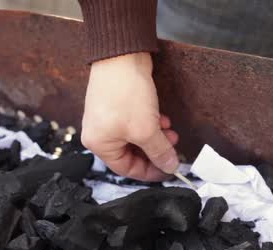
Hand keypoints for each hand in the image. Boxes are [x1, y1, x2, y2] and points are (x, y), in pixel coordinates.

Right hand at [81, 52, 178, 180]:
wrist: (122, 56)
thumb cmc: (126, 94)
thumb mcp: (146, 130)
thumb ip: (160, 151)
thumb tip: (170, 166)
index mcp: (99, 144)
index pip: (126, 168)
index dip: (150, 171)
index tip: (169, 168)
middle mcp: (99, 132)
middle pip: (132, 152)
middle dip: (155, 150)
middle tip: (173, 145)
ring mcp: (107, 117)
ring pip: (136, 137)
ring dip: (156, 136)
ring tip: (171, 131)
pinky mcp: (116, 104)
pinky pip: (135, 122)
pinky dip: (150, 123)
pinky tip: (162, 117)